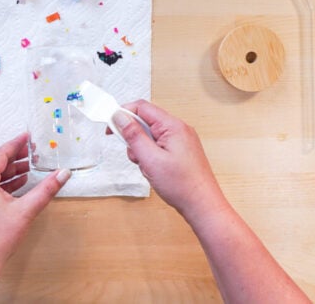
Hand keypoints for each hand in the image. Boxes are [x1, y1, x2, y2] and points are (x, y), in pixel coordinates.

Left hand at [0, 133, 70, 278]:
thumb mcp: (25, 212)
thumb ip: (45, 190)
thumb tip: (62, 174)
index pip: (0, 154)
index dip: (15, 144)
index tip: (27, 137)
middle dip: (13, 155)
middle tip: (30, 149)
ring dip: (10, 168)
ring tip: (29, 166)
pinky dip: (4, 180)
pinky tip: (19, 182)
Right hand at [111, 101, 227, 221]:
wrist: (202, 206)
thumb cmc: (183, 185)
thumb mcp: (150, 159)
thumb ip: (133, 135)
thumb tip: (120, 117)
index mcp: (173, 126)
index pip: (141, 107)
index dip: (123, 114)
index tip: (111, 127)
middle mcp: (179, 129)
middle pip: (146, 121)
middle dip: (133, 137)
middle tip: (134, 154)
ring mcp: (181, 140)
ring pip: (150, 135)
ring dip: (142, 149)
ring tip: (148, 167)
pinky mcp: (180, 150)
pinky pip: (158, 145)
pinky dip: (150, 155)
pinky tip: (154, 170)